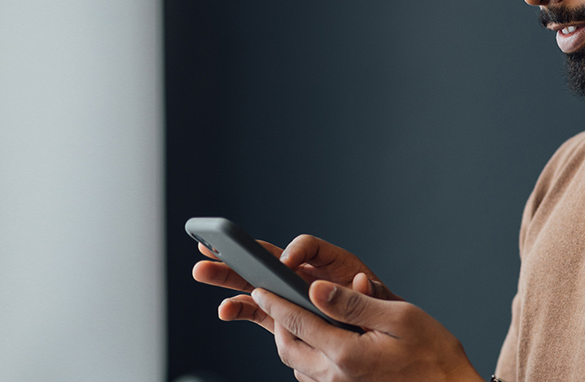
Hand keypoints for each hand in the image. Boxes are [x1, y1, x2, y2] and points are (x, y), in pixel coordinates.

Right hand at [192, 235, 400, 301]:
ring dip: (228, 277)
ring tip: (202, 271)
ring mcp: (291, 295)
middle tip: (211, 243)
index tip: (285, 263)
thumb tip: (356, 283)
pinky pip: (257, 311)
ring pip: (255, 282)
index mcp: (330, 264)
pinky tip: (223, 310)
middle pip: (268, 258)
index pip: (307, 248)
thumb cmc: (382, 316)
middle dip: (240, 252)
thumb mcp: (380, 300)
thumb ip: (366, 292)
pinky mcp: (283, 316)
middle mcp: (306, 274)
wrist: (383, 340)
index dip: (295, 251)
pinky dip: (239, 309)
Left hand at [242, 278, 483, 381]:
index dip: (275, 303)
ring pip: (297, 366)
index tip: (262, 289)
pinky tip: (319, 345)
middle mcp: (336, 377)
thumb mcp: (398, 317)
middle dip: (277, 324)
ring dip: (291, 343)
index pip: (297, 322)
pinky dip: (306, 360)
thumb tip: (316, 289)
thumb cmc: (433, 354)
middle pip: (287, 348)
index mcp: (346, 354)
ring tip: (296, 321)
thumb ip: (352, 304)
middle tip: (277, 302)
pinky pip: (313, 379)